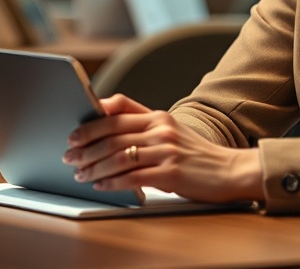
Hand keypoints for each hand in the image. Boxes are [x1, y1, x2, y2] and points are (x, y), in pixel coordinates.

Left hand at [63, 93, 264, 203]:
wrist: (230, 171)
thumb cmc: (198, 155)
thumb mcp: (173, 131)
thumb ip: (145, 127)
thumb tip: (108, 128)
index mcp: (160, 117)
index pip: (118, 113)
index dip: (92, 123)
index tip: (74, 133)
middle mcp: (162, 130)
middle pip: (113, 136)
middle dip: (86, 148)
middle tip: (69, 156)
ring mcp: (166, 151)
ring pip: (118, 157)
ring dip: (94, 168)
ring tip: (80, 174)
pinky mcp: (170, 173)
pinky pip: (131, 177)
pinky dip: (111, 183)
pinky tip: (101, 186)